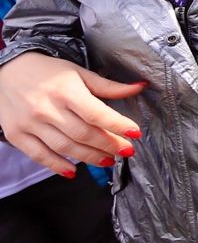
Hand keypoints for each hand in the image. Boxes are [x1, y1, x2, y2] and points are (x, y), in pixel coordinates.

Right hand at [0, 53, 145, 173]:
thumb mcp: (79, 73)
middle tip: (127, 150)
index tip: (136, 133)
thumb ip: (108, 86)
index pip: (96, 113)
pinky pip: (39, 156)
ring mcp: (30, 124)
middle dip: (109, 145)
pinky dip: (57, 166)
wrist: (7, 72)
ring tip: (108, 160)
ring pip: (64, 147)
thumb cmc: (48, 72)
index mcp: (66, 90)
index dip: (118, 125)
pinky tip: (74, 171)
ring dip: (90, 157)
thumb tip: (140, 87)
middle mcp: (47, 108)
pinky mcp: (17, 135)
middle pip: (83, 134)